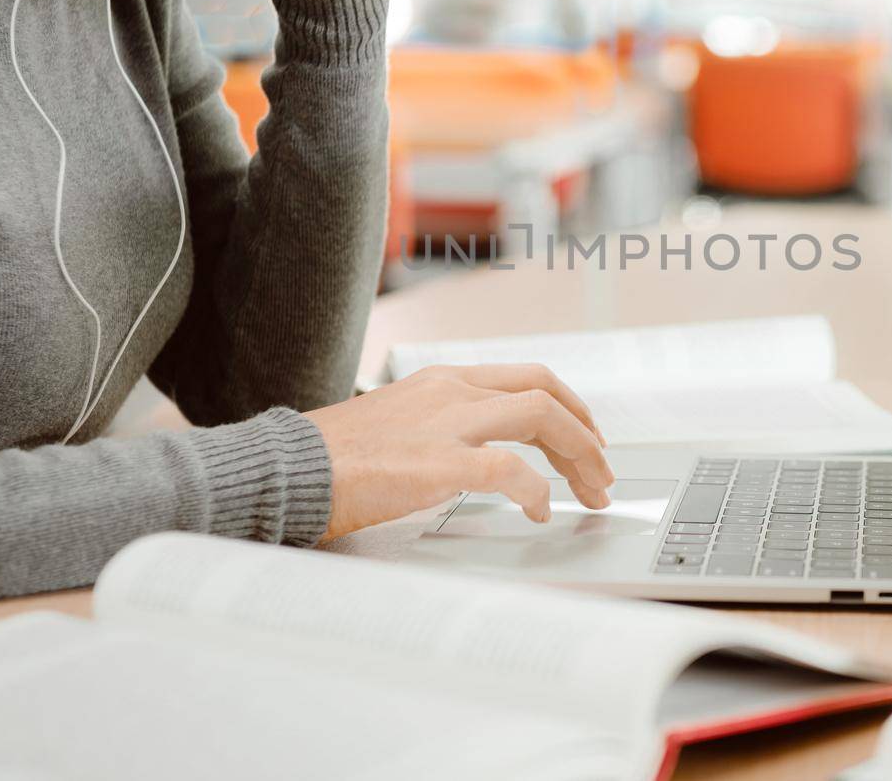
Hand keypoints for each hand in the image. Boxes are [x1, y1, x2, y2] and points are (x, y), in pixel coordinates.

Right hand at [303, 365, 613, 542]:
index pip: (526, 379)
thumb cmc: (332, 458)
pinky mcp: (439, 462)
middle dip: (585, 431)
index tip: (585, 437)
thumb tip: (477, 457)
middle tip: (602, 470)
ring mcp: (447, 423)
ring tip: (591, 491)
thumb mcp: (396, 425)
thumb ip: (438, 430)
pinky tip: (541, 511)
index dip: (569, 407)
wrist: (289, 469)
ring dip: (578, 456)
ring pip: (541, 417)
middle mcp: (451, 392)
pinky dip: (538, 491)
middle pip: (545, 392)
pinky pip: (511, 470)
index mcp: (442, 380)